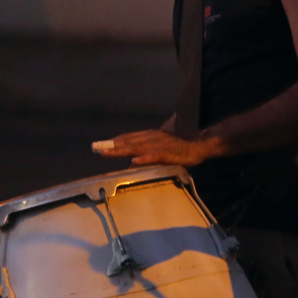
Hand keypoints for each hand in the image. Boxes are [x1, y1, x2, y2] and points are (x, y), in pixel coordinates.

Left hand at [97, 130, 221, 166]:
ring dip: (122, 150)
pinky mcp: (167, 153)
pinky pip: (154, 156)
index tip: (101, 146)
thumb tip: (133, 160)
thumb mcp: (161, 146)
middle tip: (98, 149)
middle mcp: (152, 138)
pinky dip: (144, 158)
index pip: (129, 138)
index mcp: (150, 135)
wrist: (199, 145)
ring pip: (137, 147)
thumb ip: (147, 152)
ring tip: (109, 153)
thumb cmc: (180, 147)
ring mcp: (159, 145)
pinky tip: (134, 162)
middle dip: (113, 146)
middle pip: (129, 142)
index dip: (115, 141)